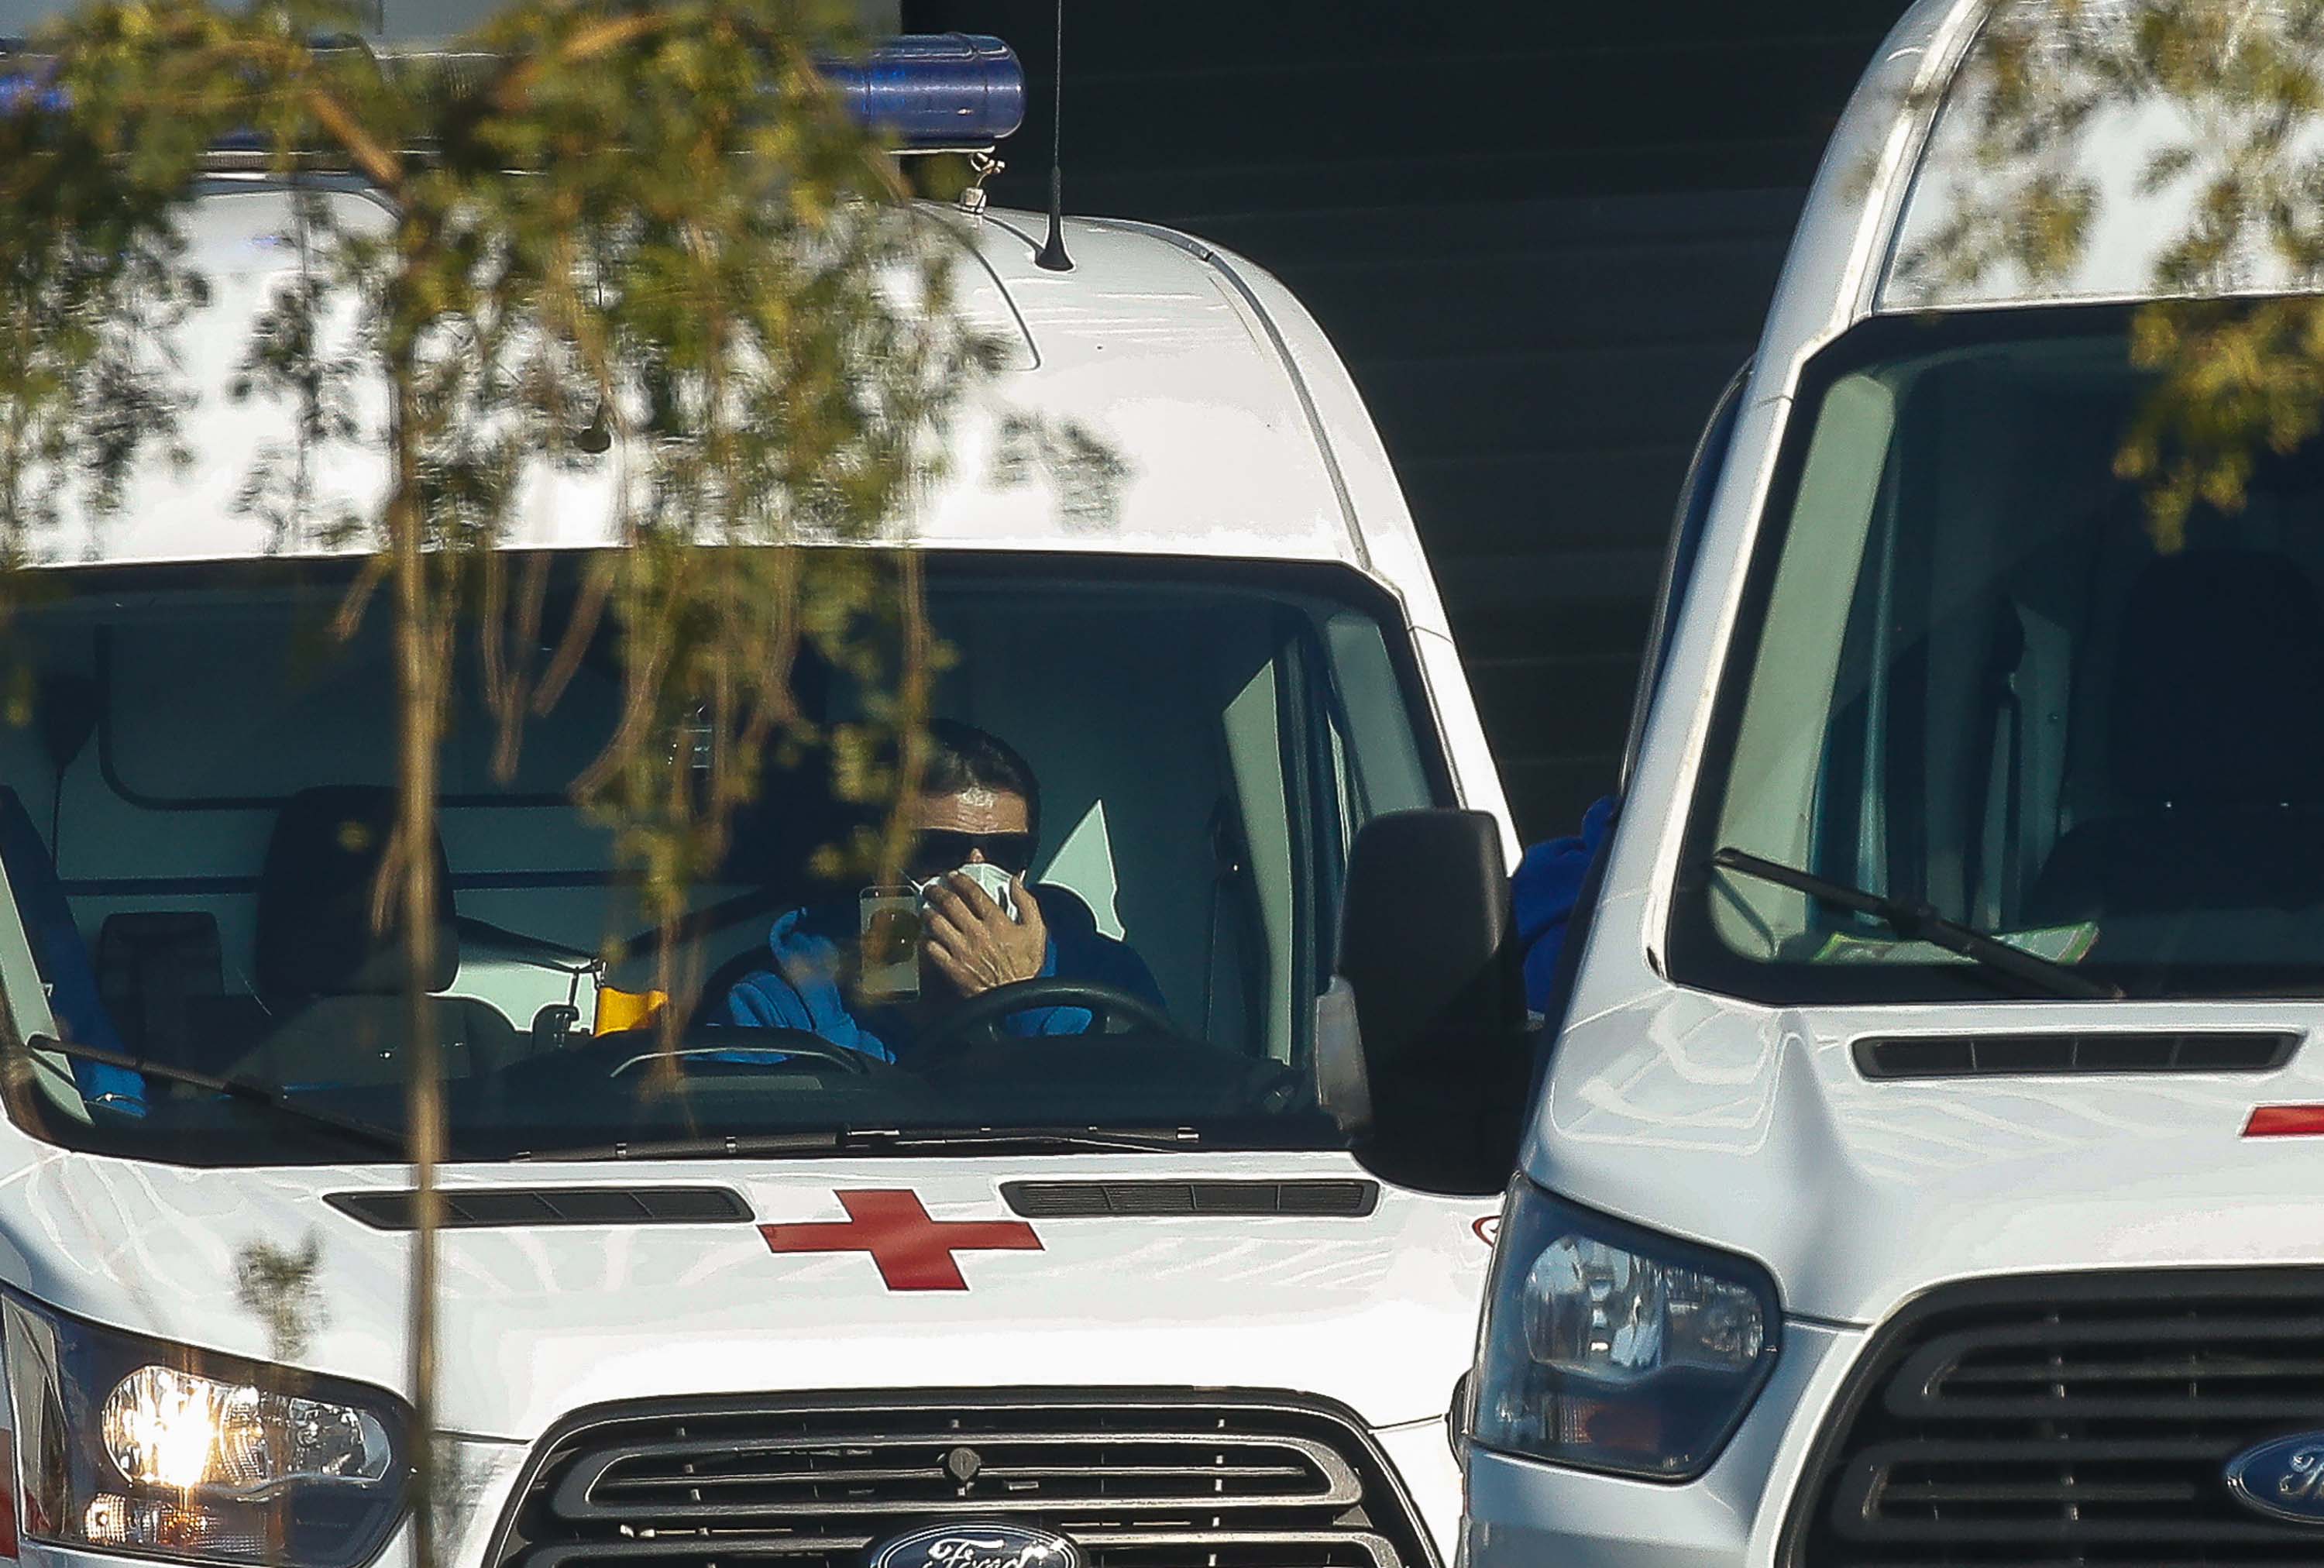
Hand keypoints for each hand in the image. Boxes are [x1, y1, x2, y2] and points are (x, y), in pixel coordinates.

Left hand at [922, 872, 1045, 998]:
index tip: (953, 876)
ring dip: (928, 911)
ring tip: (926, 908)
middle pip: (949, 902)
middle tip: (933, 887)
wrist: (1016, 1002)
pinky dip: (926, 939)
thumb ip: (1027, 902)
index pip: (972, 891)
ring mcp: (962, 951)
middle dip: (937, 890)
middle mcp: (977, 933)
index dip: (959, 879)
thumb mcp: (1036, 931)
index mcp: (997, 922)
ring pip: (936, 922)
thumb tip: (1016, 882)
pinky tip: (926, 935)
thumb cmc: (1026, 969)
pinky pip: (931, 948)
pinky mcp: (952, 968)